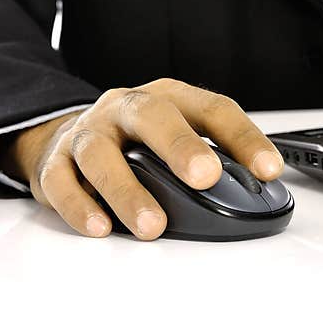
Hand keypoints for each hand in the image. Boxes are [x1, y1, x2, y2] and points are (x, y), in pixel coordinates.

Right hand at [0, 78, 283, 239]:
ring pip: (101, 153)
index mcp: (168, 97)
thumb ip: (213, 157)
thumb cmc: (138, 140)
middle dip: (180, 146)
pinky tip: (100, 226)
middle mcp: (127, 107)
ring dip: (127, 191)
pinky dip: (80, 205)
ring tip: (152, 225)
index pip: (213, 109)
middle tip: (205, 178)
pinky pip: (61, 181)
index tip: (267, 169)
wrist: (71, 135)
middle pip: (152, 115)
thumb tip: (256, 192)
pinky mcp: (55, 162)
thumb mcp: (177, 135)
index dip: (243, 138)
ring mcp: (89, 132)